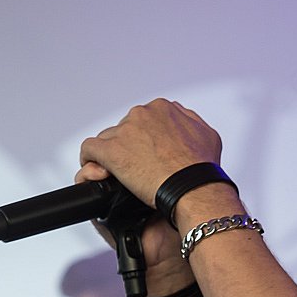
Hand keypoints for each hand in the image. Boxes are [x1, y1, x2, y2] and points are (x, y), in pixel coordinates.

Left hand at [77, 99, 221, 205]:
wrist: (193, 187)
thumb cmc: (202, 167)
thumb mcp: (207, 135)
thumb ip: (190, 121)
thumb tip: (182, 121)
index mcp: (163, 109)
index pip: (143, 119)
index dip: (143, 138)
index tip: (148, 153)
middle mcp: (142, 115)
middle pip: (125, 128)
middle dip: (129, 146)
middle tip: (138, 166)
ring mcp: (125, 132)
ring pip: (108, 139)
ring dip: (113, 154)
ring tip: (122, 173)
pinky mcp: (111, 151)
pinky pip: (90, 149)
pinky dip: (90, 160)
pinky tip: (98, 171)